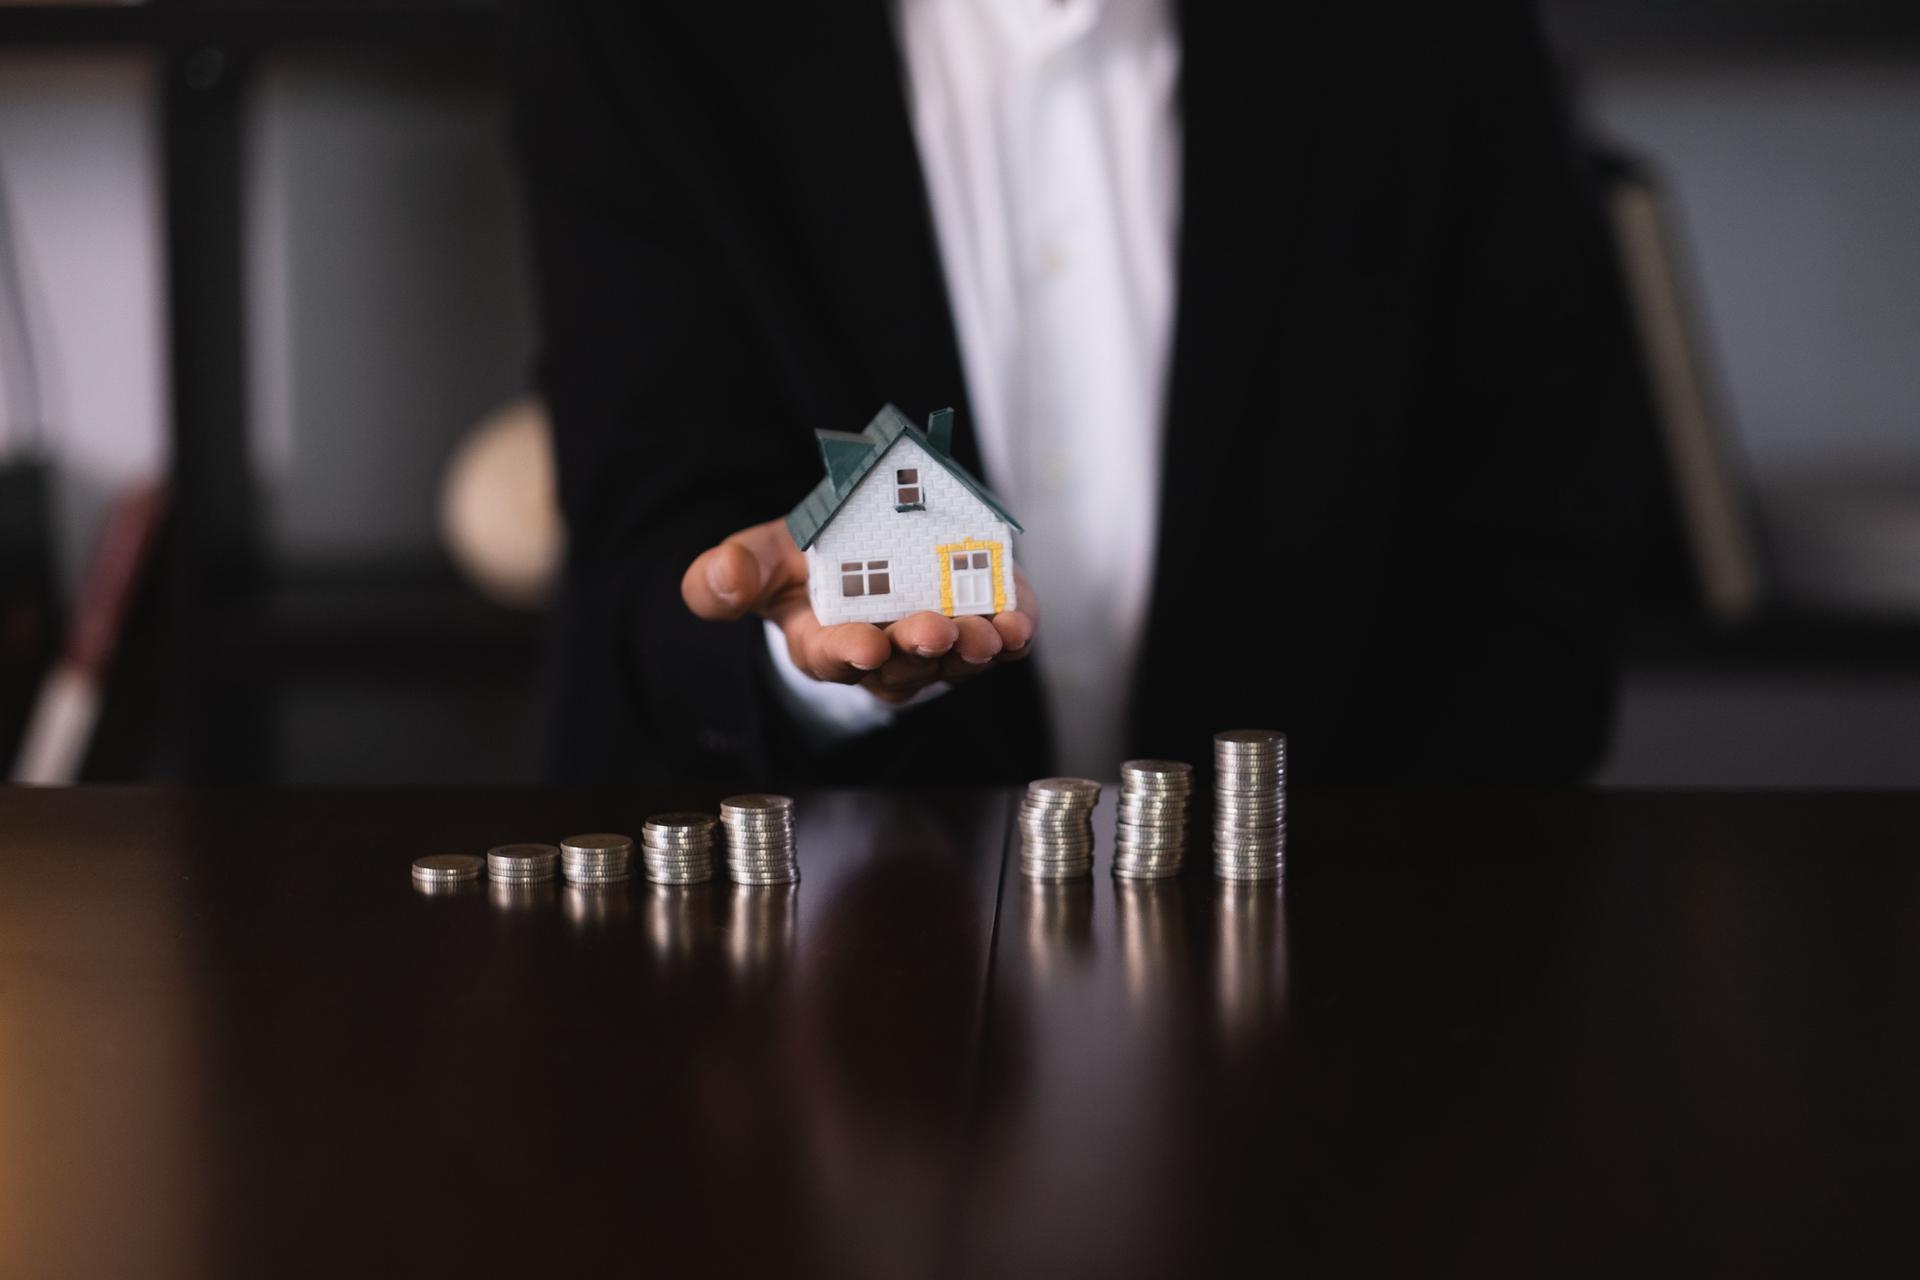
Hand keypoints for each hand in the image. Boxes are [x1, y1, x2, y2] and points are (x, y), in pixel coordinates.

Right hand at [682, 517, 1036, 703]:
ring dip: (973, 649)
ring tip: (986, 633)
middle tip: (932, 631)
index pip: (835, 657)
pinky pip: (1000, 641)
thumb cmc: (807, 563)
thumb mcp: (760, 559)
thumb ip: (730, 574)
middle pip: (904, 666)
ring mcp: (936, 646)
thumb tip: (723, 577)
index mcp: (823, 643)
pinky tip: (1020, 623)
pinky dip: (1014, 634)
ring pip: (956, 661)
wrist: (864, 543)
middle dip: (919, 649)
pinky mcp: (980, 622)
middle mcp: (884, 656)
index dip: (850, 653)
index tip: (864, 644)